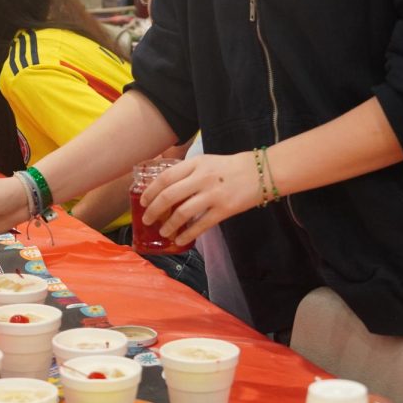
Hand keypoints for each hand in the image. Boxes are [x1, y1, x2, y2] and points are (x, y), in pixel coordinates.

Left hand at [139, 152, 259, 246]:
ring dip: (169, 224)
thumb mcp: (206, 161)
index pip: (165, 177)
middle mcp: (202, 178)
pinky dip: (187, 234)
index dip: (150, 191)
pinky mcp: (224, 210)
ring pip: (183, 212)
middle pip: (170, 195)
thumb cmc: (229, 167)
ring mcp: (213, 194)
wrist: (260, 172)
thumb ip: (187, 172)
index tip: (142, 201)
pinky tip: (180, 240)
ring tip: (162, 232)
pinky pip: (201, 225)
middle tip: (146, 219)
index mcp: (195, 164)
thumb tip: (164, 187)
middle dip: (153, 210)